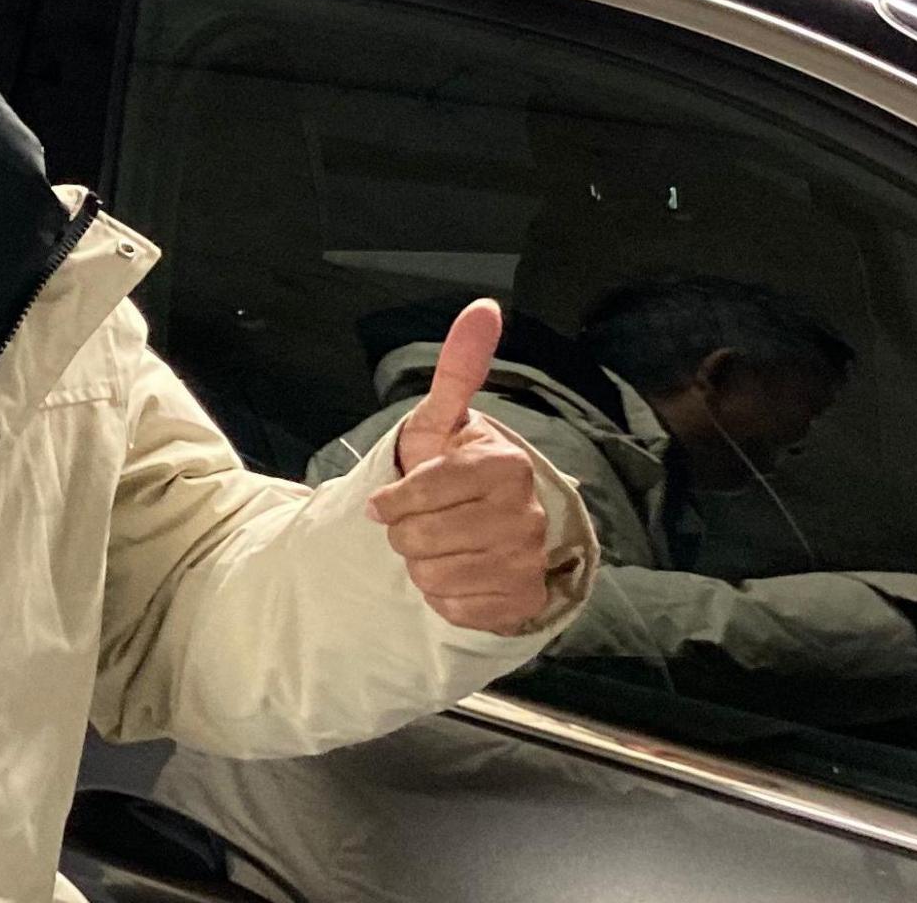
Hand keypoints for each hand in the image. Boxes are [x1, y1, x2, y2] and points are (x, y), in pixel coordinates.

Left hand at [366, 299, 552, 635]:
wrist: (492, 525)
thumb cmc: (455, 470)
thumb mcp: (445, 421)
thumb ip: (458, 368)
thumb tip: (483, 308)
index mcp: (504, 465)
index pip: (420, 492)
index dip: (394, 500)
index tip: (389, 501)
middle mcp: (525, 514)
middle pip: (418, 538)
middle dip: (404, 533)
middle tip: (420, 522)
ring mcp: (528, 561)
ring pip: (432, 576)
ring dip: (422, 564)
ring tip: (441, 545)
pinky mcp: (522, 602)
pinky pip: (453, 608)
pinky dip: (443, 596)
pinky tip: (459, 573)